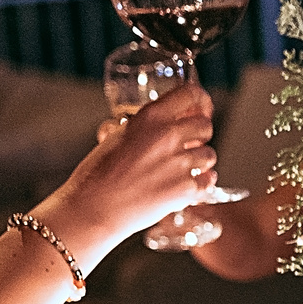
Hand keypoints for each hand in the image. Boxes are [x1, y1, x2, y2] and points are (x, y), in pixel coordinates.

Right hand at [37, 84, 216, 253]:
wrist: (93, 209)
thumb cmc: (96, 174)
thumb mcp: (114, 137)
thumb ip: (137, 128)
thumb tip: (142, 124)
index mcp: (150, 117)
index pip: (190, 94)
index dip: (200, 100)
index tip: (201, 107)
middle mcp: (168, 136)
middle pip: (206, 125)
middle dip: (200, 134)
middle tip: (190, 143)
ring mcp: (179, 163)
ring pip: (210, 155)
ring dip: (200, 161)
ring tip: (184, 169)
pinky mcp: (185, 189)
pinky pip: (208, 181)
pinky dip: (201, 185)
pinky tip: (189, 186)